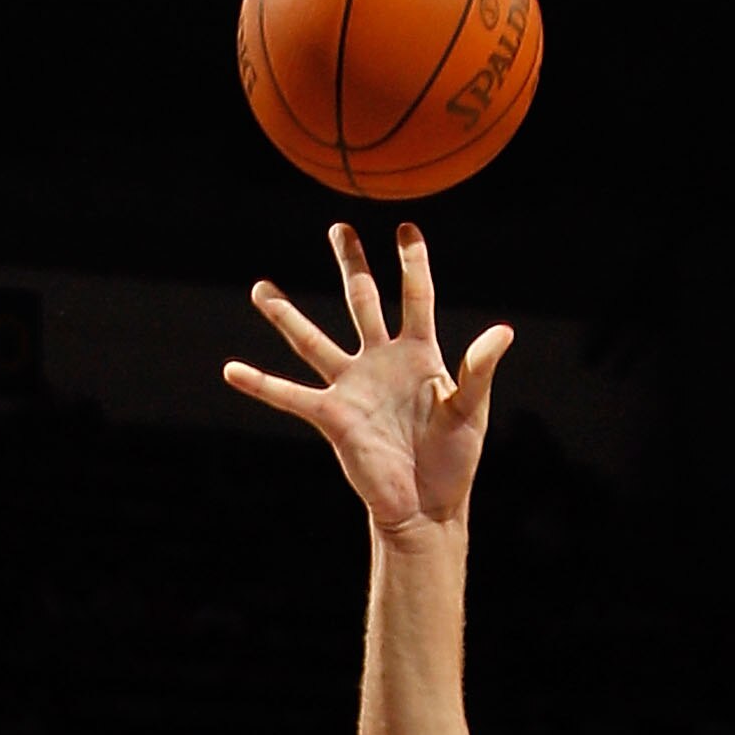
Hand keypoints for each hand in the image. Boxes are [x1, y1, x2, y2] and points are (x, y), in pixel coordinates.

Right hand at [223, 223, 512, 537]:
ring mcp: (352, 387)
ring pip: (313, 341)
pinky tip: (231, 370)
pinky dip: (260, 384)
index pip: (416, 296)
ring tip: (260, 289)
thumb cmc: (453, 459)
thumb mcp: (470, 410)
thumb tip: (503, 332)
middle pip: (362, 300)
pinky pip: (290, 396)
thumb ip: (478, 370)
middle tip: (338, 228)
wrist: (427, 505)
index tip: (406, 228)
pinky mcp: (332, 417)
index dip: (412, 262)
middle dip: (351, 264)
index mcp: (419, 353)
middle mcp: (381, 361)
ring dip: (286, 316)